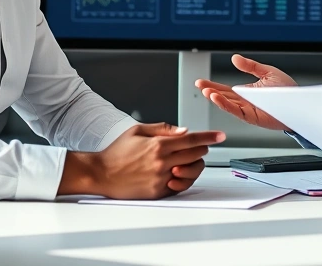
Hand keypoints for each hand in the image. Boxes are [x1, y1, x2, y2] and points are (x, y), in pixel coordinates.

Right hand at [58, 123, 224, 198]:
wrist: (101, 174)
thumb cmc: (117, 151)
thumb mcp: (138, 131)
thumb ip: (163, 129)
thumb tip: (184, 131)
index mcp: (159, 145)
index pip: (192, 140)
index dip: (209, 137)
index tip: (221, 136)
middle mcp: (162, 162)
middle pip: (196, 155)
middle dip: (202, 149)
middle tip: (201, 146)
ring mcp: (161, 178)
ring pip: (192, 171)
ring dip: (195, 165)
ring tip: (191, 160)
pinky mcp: (158, 191)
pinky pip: (180, 185)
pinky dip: (184, 178)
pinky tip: (180, 172)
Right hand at [194, 54, 295, 130]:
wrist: (301, 101)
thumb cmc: (288, 90)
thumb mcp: (267, 72)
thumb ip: (250, 66)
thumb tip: (235, 58)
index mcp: (246, 92)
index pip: (225, 89)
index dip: (212, 85)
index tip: (200, 82)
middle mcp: (245, 102)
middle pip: (223, 96)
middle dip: (210, 91)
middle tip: (199, 85)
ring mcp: (248, 110)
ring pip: (228, 105)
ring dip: (216, 99)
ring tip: (206, 91)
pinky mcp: (253, 117)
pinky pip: (236, 111)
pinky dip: (225, 105)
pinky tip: (217, 98)